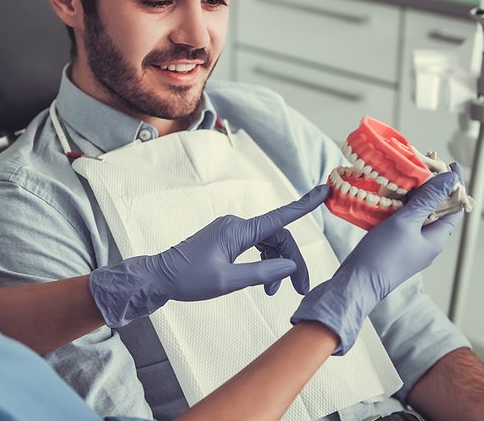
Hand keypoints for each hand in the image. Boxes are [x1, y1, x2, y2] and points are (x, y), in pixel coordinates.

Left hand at [90, 184, 329, 327]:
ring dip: (277, 265)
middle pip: (277, 236)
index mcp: (237, 231)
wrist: (160, 277)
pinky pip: (255, 246)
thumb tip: (290, 265)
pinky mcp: (226, 239)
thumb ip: (261, 273)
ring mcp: (230, 231)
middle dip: (292, 261)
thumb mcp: (227, 281)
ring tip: (274, 293)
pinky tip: (264, 283)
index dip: (303, 205)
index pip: (278, 217)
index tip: (323, 190)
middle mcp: (236, 225)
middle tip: (300, 289)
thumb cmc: (189, 279)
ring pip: (267, 243)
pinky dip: (264, 263)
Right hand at [292, 165, 462, 353]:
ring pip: (419, 214)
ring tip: (405, 176)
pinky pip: (404, 221)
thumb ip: (428, 199)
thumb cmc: (384, 254)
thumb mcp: (406, 222)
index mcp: (437, 238)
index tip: (450, 164)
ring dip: (414, 195)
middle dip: (432, 187)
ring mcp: (412, 244)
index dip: (454, 185)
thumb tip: (450, 179)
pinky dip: (400, 206)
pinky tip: (389, 196)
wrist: (358, 281)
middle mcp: (428, 242)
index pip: (455, 206)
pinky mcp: (397, 245)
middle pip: (437, 208)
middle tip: (422, 165)